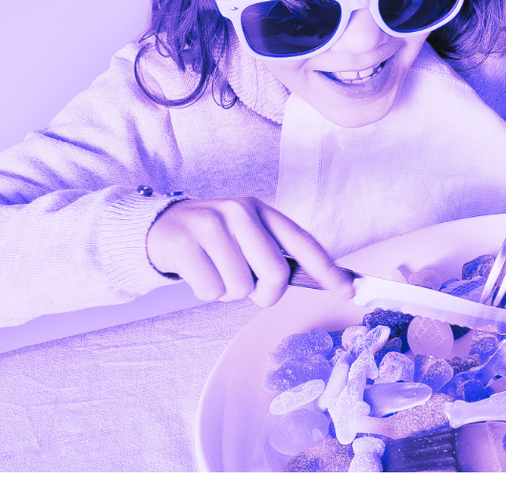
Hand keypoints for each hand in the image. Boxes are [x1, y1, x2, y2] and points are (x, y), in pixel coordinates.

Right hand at [146, 197, 353, 306]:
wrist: (158, 227)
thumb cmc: (212, 240)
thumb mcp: (245, 235)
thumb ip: (274, 254)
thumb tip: (317, 281)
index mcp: (261, 210)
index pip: (303, 242)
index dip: (328, 269)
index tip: (347, 290)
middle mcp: (239, 212)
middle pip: (275, 274)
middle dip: (264, 294)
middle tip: (247, 289)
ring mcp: (210, 225)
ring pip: (240, 288)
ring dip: (229, 293)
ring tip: (215, 272)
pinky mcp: (184, 243)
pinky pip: (211, 291)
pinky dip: (205, 292)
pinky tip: (196, 272)